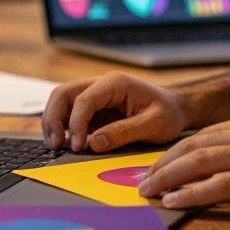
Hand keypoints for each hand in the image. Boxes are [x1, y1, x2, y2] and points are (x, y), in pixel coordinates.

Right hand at [41, 72, 186, 151]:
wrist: (176, 109)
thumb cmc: (169, 113)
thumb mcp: (154, 124)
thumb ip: (124, 132)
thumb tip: (94, 143)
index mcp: (116, 83)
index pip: (85, 99)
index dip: (76, 123)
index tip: (78, 145)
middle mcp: (101, 85)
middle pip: (63, 94)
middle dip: (54, 119)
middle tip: (54, 145)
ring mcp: (95, 96)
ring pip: (61, 102)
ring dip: (53, 122)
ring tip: (55, 145)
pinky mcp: (93, 110)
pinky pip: (69, 114)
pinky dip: (62, 127)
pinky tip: (64, 144)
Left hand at [137, 110, 229, 210]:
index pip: (206, 134)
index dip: (177, 151)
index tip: (157, 166)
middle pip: (195, 144)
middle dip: (163, 163)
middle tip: (141, 181)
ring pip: (201, 160)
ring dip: (168, 177)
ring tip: (147, 192)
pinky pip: (222, 184)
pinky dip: (194, 191)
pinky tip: (175, 200)